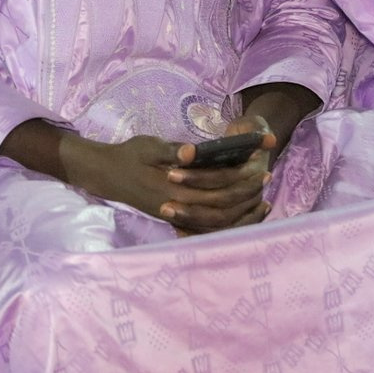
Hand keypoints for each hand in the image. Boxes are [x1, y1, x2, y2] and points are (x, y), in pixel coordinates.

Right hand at [64, 115, 276, 233]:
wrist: (107, 175)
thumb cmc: (130, 156)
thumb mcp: (148, 147)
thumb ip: (170, 151)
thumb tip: (190, 151)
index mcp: (172, 189)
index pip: (213, 189)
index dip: (238, 179)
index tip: (257, 165)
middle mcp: (177, 208)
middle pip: (220, 209)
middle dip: (245, 194)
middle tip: (266, 177)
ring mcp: (176, 216)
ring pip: (215, 222)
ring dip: (240, 210)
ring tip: (261, 196)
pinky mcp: (175, 218)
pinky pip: (206, 226)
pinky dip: (226, 221)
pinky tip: (241, 211)